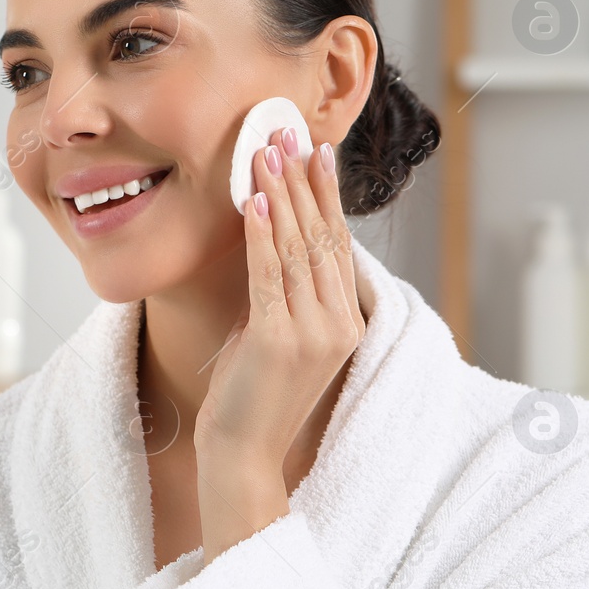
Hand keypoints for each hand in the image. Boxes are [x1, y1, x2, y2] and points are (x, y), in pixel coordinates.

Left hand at [193, 126, 365, 557]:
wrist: (242, 454)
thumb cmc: (252, 397)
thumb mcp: (276, 336)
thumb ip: (285, 296)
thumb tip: (273, 245)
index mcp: (345, 323)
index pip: (338, 246)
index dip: (327, 197)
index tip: (316, 153)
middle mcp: (339, 324)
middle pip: (324, 238)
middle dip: (305, 182)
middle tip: (291, 134)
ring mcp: (313, 333)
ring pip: (299, 249)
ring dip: (283, 196)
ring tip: (270, 152)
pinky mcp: (280, 340)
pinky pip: (271, 275)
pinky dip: (264, 235)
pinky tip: (258, 201)